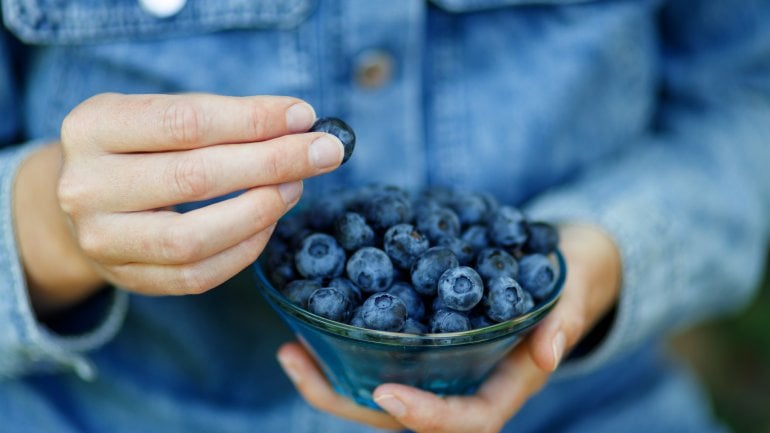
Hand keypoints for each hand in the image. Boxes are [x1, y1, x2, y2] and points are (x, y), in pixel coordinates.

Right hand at [16, 93, 343, 313]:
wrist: (86, 202)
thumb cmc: (139, 149)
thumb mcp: (161, 115)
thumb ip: (223, 118)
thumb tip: (300, 124)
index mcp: (92, 127)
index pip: (187, 122)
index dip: (253, 119)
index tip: (305, 116)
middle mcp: (86, 186)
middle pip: (195, 177)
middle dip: (273, 162)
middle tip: (324, 153)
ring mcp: (102, 240)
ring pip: (195, 237)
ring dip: (261, 210)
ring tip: (295, 186)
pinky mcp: (128, 278)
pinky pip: (198, 274)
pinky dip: (246, 248)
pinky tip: (270, 221)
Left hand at [276, 224, 621, 432]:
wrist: (557, 264)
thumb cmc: (569, 279)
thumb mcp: (573, 292)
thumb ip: (565, 319)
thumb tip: (551, 351)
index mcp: (502, 388)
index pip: (465, 422)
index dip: (425, 416)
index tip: (386, 394)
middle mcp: (463, 386)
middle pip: (401, 417)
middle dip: (347, 399)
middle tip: (298, 361)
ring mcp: (438, 370)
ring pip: (380, 392)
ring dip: (332, 378)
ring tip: (289, 348)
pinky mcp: (421, 345)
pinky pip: (378, 358)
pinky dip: (343, 347)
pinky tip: (311, 322)